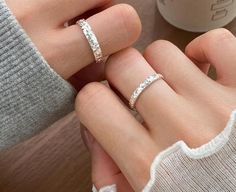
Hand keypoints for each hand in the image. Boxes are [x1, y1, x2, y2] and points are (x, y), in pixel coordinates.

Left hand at [5, 0, 140, 88]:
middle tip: (94, 23)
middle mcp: (31, 18)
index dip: (128, 31)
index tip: (115, 42)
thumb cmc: (5, 104)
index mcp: (52, 56)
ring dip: (80, 4)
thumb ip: (88, 76)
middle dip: (107, 7)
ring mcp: (14, 2)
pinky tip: (40, 21)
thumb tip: (109, 56)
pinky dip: (56, 5)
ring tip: (64, 22)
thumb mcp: (55, 100)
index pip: (123, 22)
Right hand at [76, 28, 235, 190]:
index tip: (105, 102)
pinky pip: (216, 44)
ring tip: (168, 85)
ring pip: (162, 52)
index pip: (92, 101)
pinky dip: (203, 49)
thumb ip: (107, 169)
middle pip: (123, 66)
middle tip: (131, 88)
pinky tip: (198, 68)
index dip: (92, 97)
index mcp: (148, 163)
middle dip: (120, 74)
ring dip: (157, 66)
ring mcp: (217, 106)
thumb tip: (93, 129)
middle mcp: (180, 129)